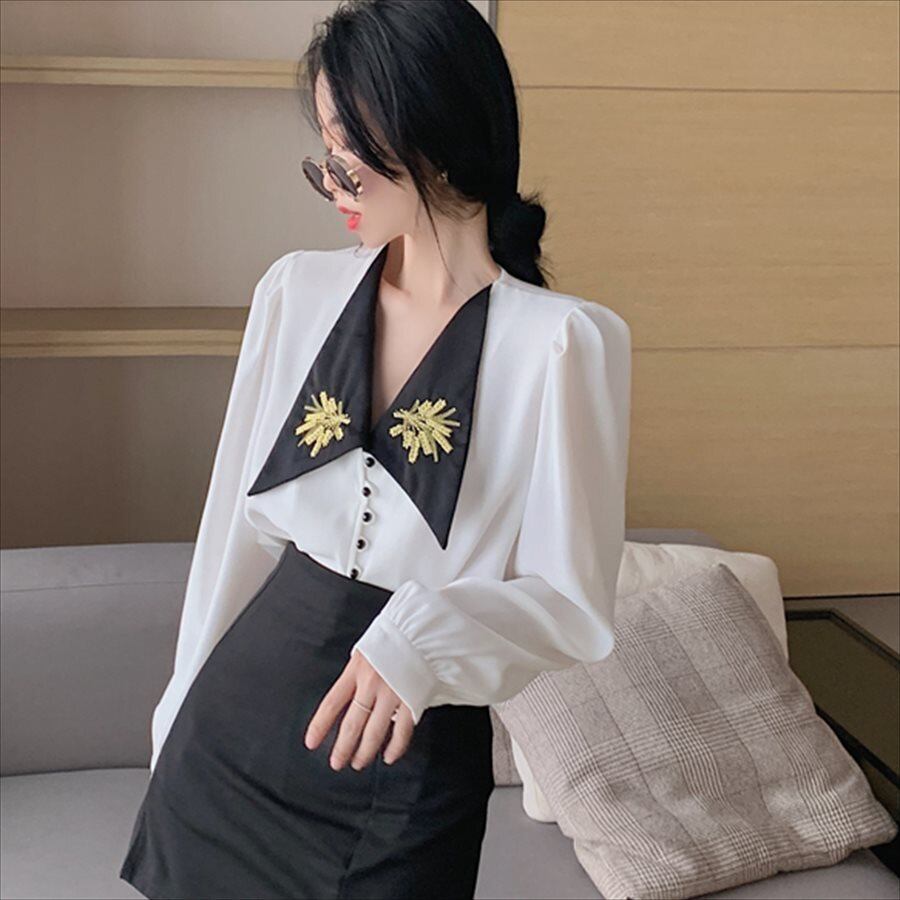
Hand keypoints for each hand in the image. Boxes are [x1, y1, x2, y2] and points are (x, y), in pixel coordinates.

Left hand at [303, 648, 413, 770]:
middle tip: (337, 762)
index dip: (319, 726)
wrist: (421, 629)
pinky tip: (389, 756)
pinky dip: (395, 747)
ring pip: (374, 732)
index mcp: (356, 670)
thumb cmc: (393, 637)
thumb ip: (357, 674)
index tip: (311, 742)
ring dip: (364, 752)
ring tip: (359, 763)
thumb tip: (350, 696)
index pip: (331, 704)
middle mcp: (371, 684)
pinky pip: (402, 731)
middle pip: (351, 724)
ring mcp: (392, 693)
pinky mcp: (412, 699)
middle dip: (342, 748)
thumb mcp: (365, 651)